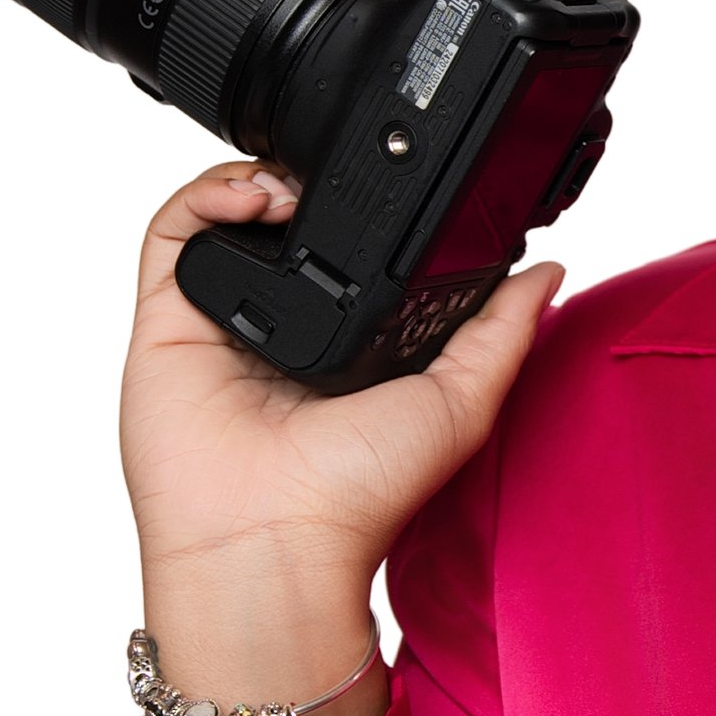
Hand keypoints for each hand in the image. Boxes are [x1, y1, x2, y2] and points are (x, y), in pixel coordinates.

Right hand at [120, 162, 562, 715]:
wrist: (273, 542)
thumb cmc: (359, 500)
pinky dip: (206, 196)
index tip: (399, 186)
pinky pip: (173, 236)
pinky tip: (253, 195)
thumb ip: (502, 336)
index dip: (370, 213)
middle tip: (337, 174)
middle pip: (284, 226)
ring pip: (228, 219)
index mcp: (347, 347)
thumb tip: (549, 272)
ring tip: (295, 183)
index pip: (350, 254)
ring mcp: (220, 326)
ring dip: (261, 179)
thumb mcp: (459, 405)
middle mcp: (280, 333)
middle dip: (309, 184)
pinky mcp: (167, 323)